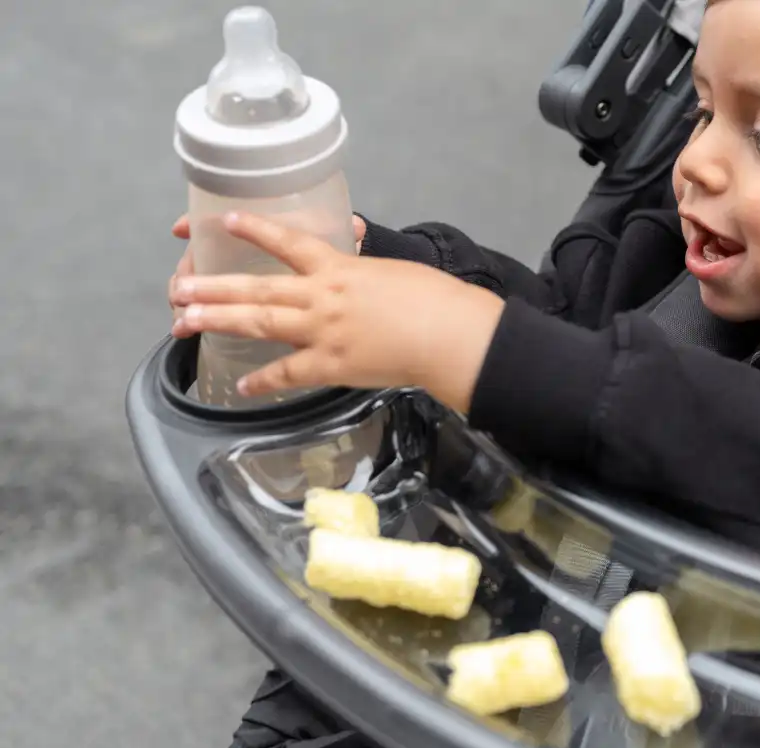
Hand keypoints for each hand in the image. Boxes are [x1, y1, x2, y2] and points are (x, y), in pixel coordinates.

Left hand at [169, 212, 503, 411]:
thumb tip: (357, 269)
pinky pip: (289, 373)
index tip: (224, 222)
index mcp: (340, 268)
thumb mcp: (393, 271)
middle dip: (214, 286)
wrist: (449, 334)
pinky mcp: (333, 365)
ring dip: (220, 321)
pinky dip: (264, 380)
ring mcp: (324, 332)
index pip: (288, 243)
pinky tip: (242, 384)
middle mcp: (323, 297)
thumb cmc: (434, 299)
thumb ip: (364, 272)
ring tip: (186, 321)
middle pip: (258, 289)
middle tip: (180, 286)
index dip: (254, 231)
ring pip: (261, 324)